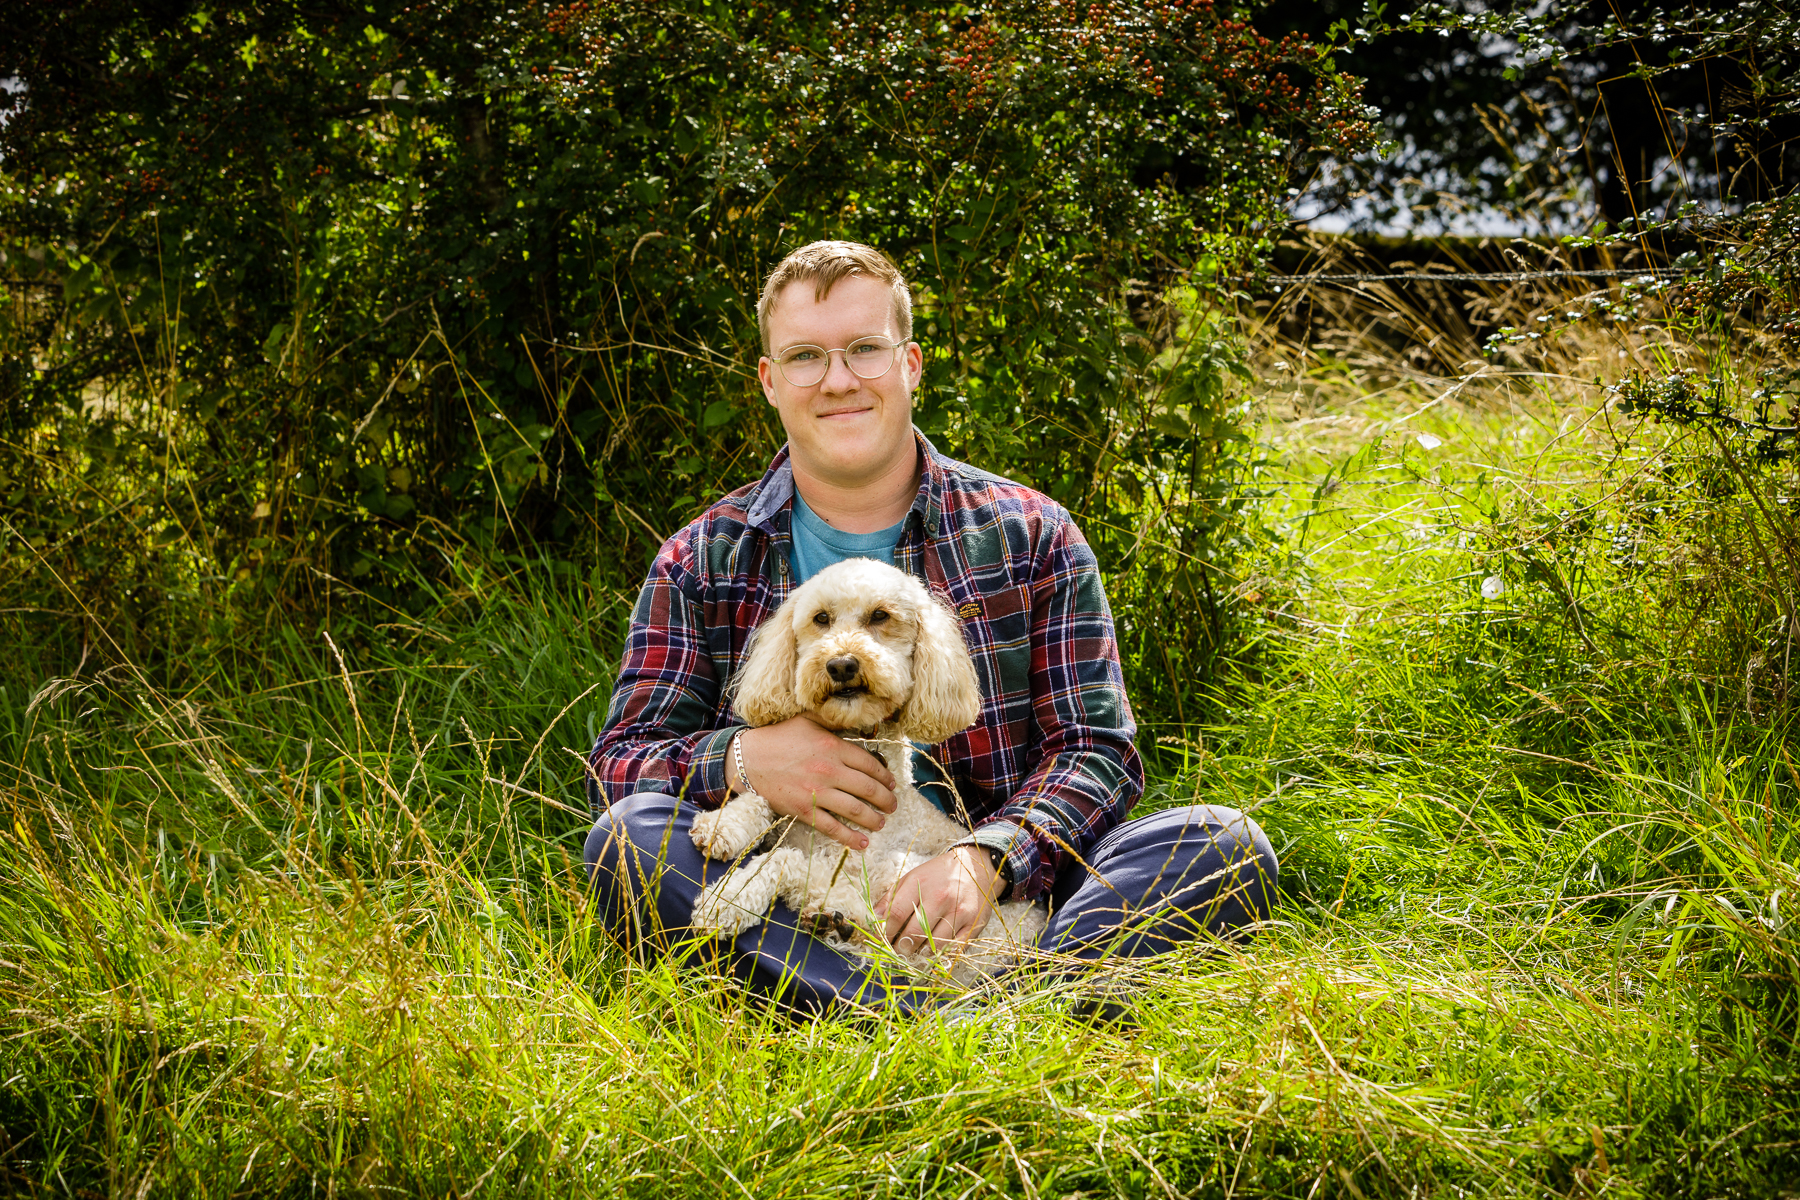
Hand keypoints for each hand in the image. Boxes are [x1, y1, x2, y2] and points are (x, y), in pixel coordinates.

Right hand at [735, 715, 896, 850]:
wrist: (748, 760)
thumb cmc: (778, 738)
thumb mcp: (808, 720)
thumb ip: (833, 721)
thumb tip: (856, 718)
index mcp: (833, 747)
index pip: (870, 764)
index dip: (885, 776)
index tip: (892, 783)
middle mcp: (829, 770)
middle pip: (868, 788)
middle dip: (886, 800)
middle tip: (893, 805)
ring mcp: (816, 793)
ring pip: (855, 810)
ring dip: (873, 819)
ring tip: (881, 823)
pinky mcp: (804, 810)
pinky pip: (832, 827)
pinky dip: (849, 837)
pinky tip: (862, 843)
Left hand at [876, 845, 1003, 953]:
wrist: (977, 867)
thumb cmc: (938, 875)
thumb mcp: (911, 878)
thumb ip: (890, 899)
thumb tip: (872, 921)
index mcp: (920, 883)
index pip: (896, 914)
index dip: (884, 933)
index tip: (879, 943)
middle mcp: (941, 897)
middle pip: (914, 933)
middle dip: (900, 949)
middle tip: (895, 953)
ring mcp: (959, 912)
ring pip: (934, 946)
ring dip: (920, 955)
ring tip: (913, 953)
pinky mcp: (975, 924)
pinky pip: (954, 949)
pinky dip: (941, 956)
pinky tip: (933, 952)